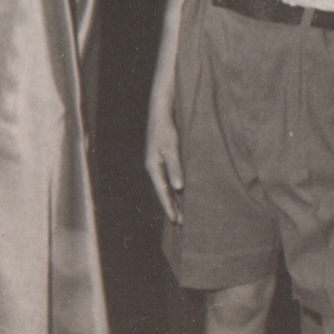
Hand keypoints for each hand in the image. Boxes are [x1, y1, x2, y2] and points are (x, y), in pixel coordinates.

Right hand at [145, 99, 184, 222]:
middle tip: (180, 223)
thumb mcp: (172, 147)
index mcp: (153, 166)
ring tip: (180, 212)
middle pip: (162, 191)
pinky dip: (172, 188)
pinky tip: (179, 192)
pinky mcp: (161, 157)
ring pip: (164, 185)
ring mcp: (156, 162)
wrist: (160, 110)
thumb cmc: (166, 128)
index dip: (169, 207)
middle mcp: (152, 166)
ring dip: (172, 199)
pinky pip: (166, 178)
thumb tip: (178, 188)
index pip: (162, 192)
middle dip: (171, 207)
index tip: (176, 222)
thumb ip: (175, 167)